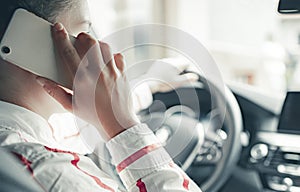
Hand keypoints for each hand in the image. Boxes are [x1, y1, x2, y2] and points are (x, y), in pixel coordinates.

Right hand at [36, 23, 139, 139]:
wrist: (117, 124)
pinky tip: (108, 61)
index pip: (69, 53)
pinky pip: (119, 57)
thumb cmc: (94, 116)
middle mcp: (98, 73)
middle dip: (83, 37)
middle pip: (90, 43)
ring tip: (94, 49)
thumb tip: (41, 80)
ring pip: (106, 47)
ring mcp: (113, 72)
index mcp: (82, 80)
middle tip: (80, 39)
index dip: (61, 38)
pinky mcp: (123, 74)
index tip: (58, 29)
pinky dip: (113, 55)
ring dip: (98, 44)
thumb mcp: (71, 106)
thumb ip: (55, 92)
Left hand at [143, 57, 197, 92]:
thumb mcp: (178, 82)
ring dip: (174, 68)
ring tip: (171, 77)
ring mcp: (164, 61)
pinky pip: (166, 64)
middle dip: (181, 69)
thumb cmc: (163, 83)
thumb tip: (195, 76)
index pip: (187, 63)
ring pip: (173, 63)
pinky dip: (167, 68)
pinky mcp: (158, 63)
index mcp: (177, 64)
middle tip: (179, 78)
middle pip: (180, 62)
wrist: (150, 83)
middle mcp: (171, 60)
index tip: (187, 76)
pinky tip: (165, 75)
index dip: (189, 70)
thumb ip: (188, 78)